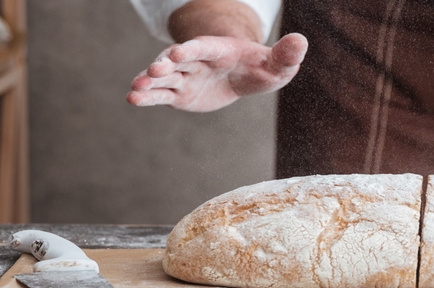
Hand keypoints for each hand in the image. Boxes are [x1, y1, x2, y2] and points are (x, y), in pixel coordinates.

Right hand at [126, 33, 307, 112]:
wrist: (244, 76)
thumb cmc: (261, 67)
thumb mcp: (277, 64)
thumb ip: (286, 55)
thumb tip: (301, 41)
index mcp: (219, 50)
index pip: (203, 48)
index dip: (190, 50)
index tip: (176, 53)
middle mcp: (197, 61)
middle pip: (178, 62)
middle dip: (165, 65)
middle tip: (153, 70)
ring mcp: (187, 77)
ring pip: (165, 80)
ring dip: (150, 83)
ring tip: (134, 91)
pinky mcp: (180, 95)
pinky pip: (162, 96)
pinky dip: (148, 98)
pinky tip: (132, 99)